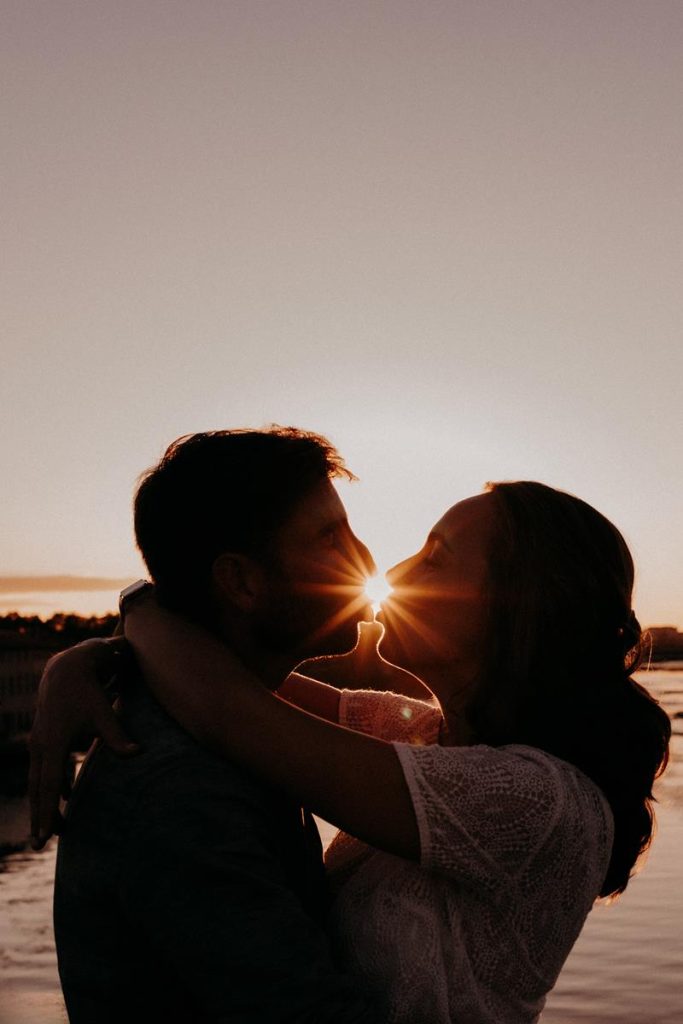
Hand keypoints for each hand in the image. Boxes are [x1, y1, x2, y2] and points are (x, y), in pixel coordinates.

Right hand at [29, 638, 139, 848]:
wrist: (66, 668)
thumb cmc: (88, 691)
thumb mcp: (103, 713)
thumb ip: (118, 736)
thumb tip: (137, 753)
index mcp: (53, 744)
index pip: (47, 787)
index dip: (45, 812)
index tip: (43, 837)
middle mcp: (41, 746)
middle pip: (37, 790)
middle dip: (38, 817)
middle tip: (39, 846)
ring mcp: (39, 743)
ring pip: (38, 782)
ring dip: (44, 804)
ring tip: (53, 829)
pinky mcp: (44, 740)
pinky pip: (44, 770)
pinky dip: (50, 787)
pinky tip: (64, 798)